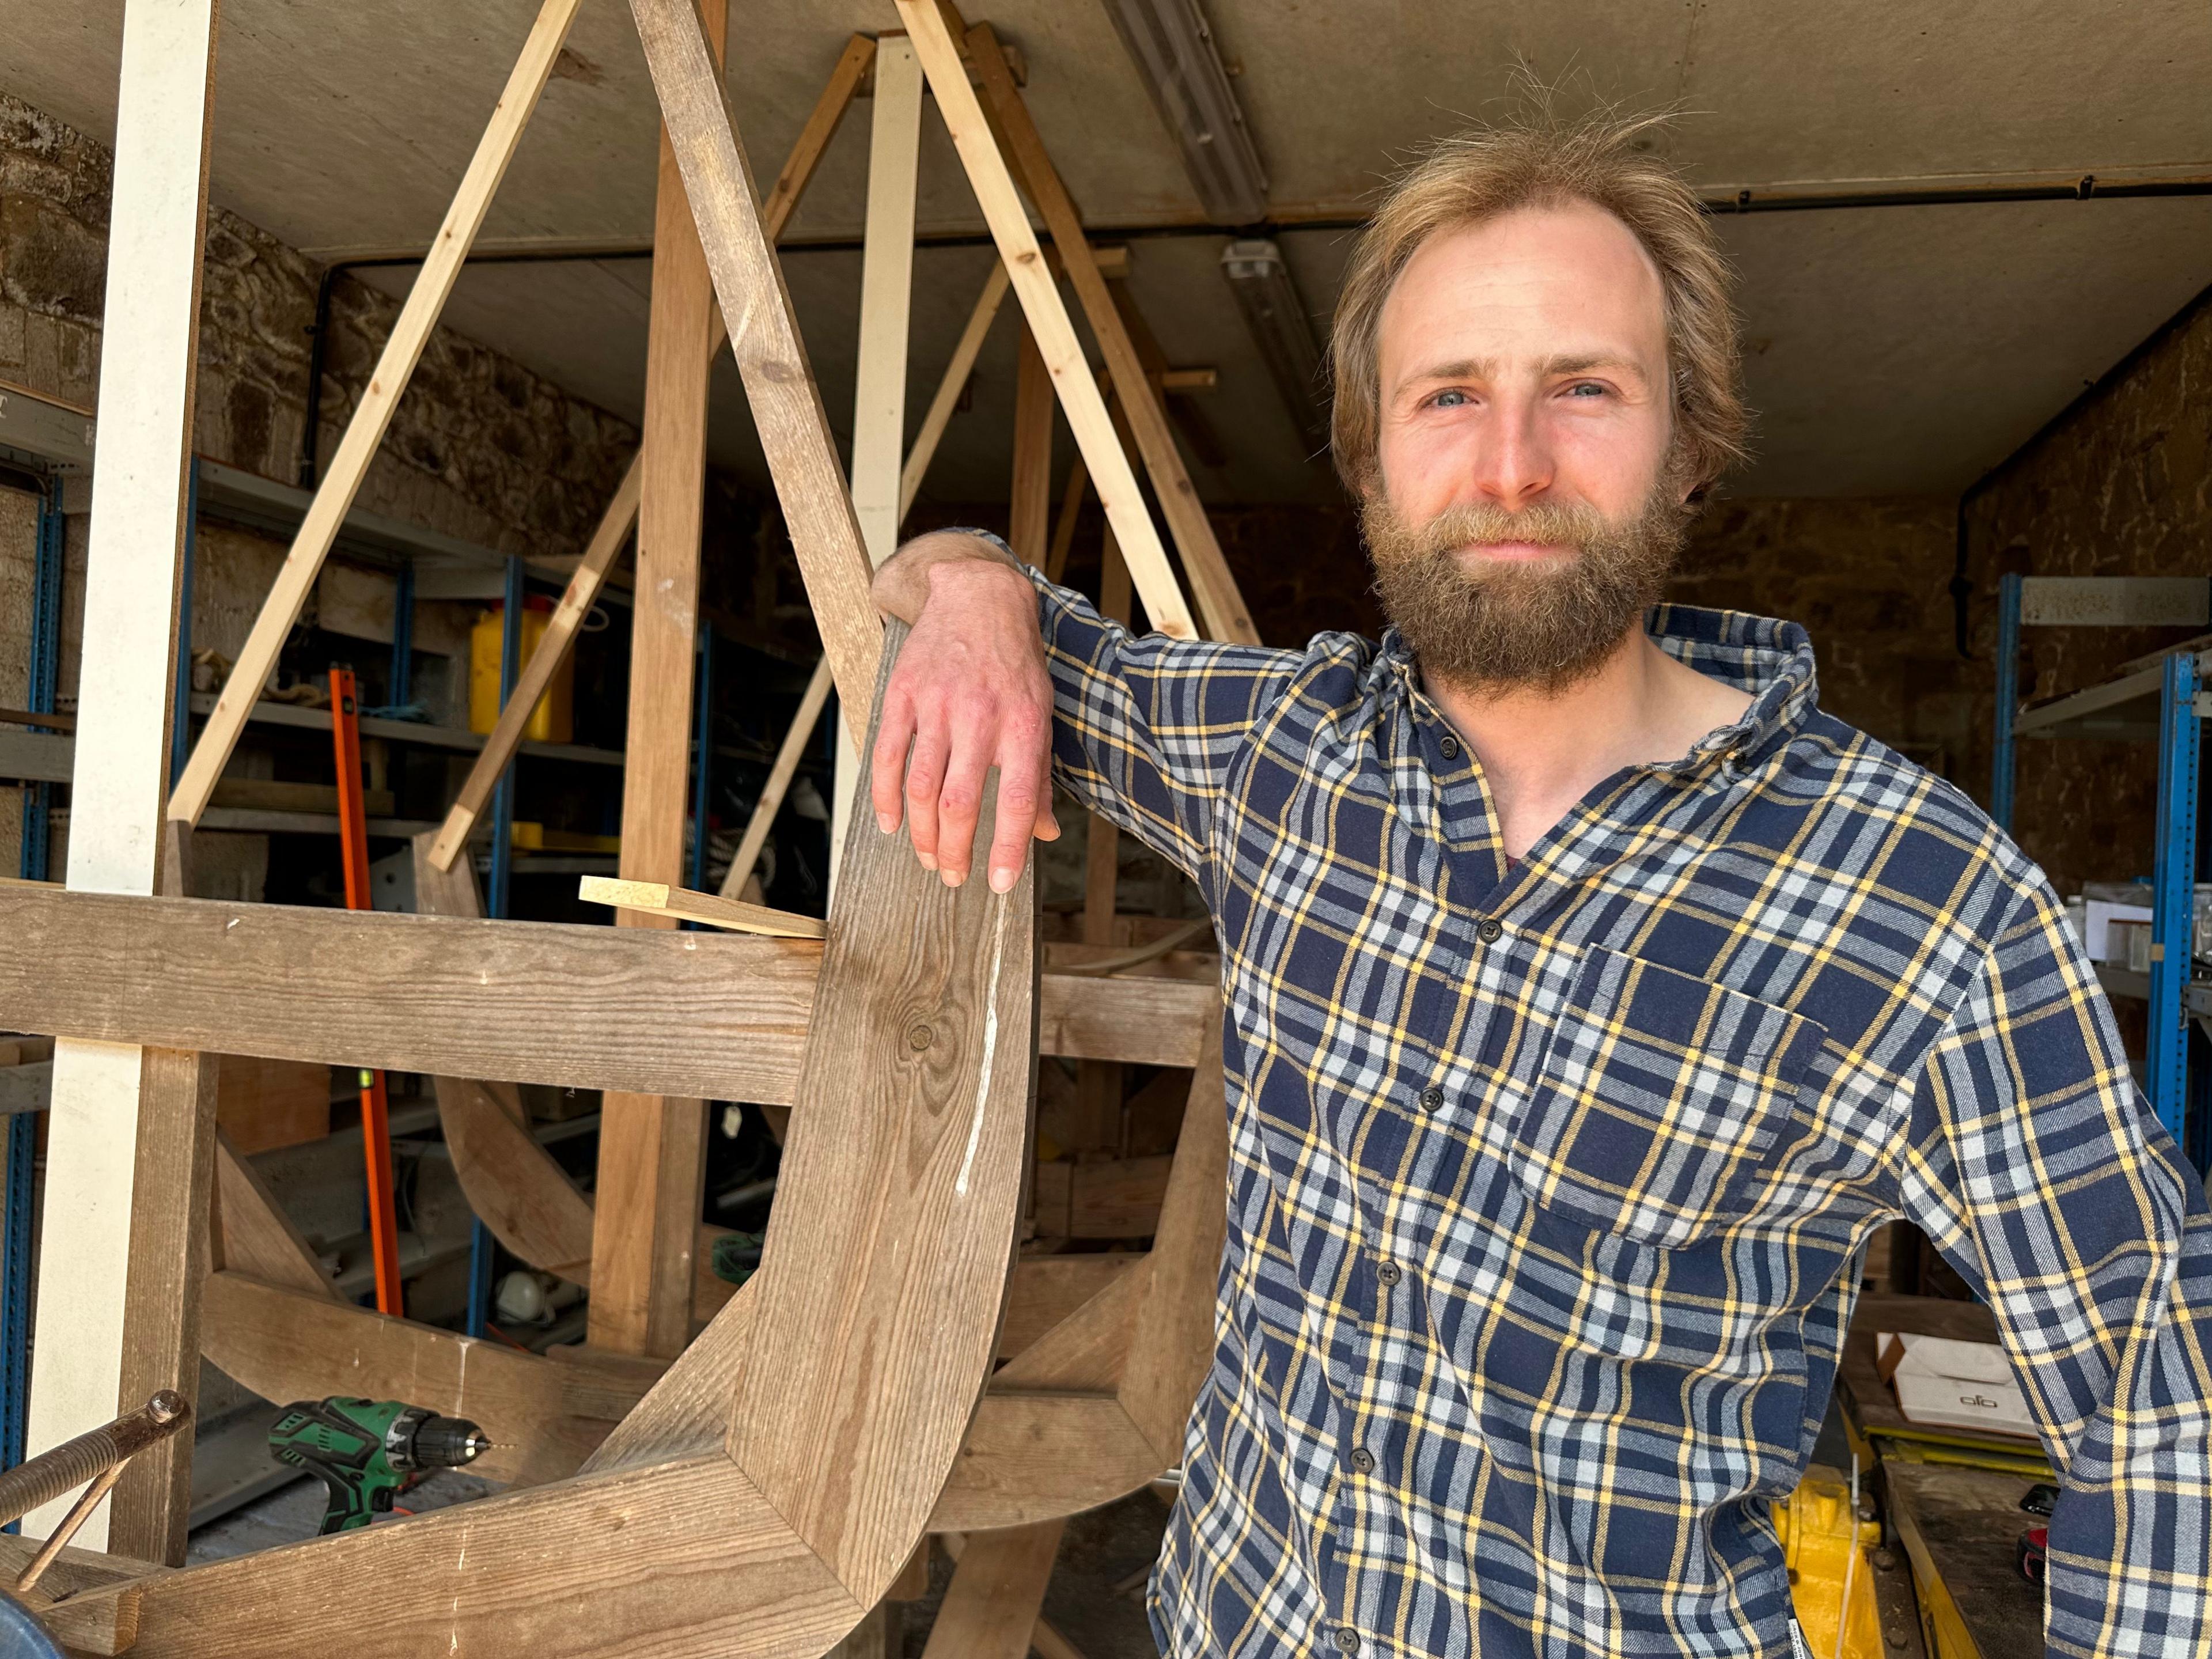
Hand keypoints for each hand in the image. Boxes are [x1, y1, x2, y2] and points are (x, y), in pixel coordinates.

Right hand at [870, 544, 1059, 890]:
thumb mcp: (1042, 714)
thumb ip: (1040, 776)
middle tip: (952, 877)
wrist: (980, 597)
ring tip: (927, 857)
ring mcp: (938, 705)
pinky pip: (889, 755)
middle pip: (961, 802)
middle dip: (954, 851)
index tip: (1000, 884)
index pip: (1018, 798)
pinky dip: (887, 796)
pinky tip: (892, 823)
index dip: (1008, 847)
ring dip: (921, 833)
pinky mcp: (904, 694)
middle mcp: (981, 716)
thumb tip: (1045, 832)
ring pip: (922, 786)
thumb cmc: (1016, 664)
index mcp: (1024, 725)